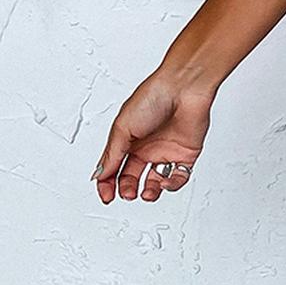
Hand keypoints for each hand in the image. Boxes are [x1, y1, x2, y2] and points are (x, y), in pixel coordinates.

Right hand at [91, 71, 213, 204]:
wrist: (183, 88)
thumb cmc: (152, 97)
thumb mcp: (122, 127)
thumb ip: (112, 154)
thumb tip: (99, 174)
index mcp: (127, 139)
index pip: (113, 167)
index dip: (107, 183)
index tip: (106, 196)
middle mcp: (146, 147)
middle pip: (132, 177)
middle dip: (127, 189)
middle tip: (127, 194)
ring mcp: (166, 152)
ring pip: (155, 181)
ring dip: (149, 191)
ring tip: (146, 193)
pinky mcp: (186, 155)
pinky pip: (178, 177)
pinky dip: (171, 184)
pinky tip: (164, 181)